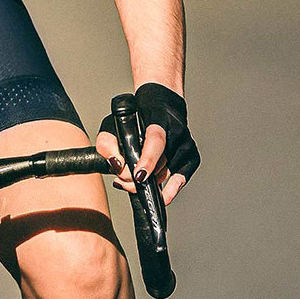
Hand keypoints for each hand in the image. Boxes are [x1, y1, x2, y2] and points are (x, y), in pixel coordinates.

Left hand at [96, 83, 200, 204]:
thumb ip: (107, 142)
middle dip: (137, 178)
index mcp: (159, 120)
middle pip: (159, 164)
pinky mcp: (192, 157)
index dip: (148, 159)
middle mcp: (177, 133)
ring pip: (166, 174)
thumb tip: (115, 164)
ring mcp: (186, 145)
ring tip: (128, 181)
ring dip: (147, 183)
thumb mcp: (114, 122)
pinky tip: (157, 194)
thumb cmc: (136, 114)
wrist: (161, 105)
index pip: (156, 141)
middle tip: (121, 180)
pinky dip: (168, 190)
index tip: (139, 175)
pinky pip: (181, 180)